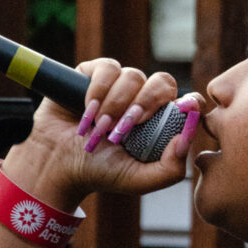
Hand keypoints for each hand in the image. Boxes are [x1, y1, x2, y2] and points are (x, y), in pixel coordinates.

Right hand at [2, 58, 203, 210]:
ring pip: (134, 76)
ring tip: (100, 127)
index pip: (189, 101)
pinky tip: (88, 111)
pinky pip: (108, 68)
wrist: (56, 164)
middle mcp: (143, 99)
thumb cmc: (99, 172)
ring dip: (117, 103)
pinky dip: (99, 90)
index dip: (191, 102)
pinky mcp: (94, 73)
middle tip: (128, 126)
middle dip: (147, 102)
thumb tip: (186, 139)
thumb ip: (169, 169)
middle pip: (163, 82)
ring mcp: (120, 85)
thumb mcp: (138, 180)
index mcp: (160, 122)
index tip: (182, 111)